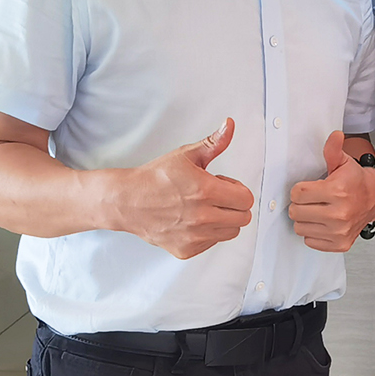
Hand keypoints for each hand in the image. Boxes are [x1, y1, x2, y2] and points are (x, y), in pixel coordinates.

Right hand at [112, 118, 255, 259]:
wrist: (127, 201)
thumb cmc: (155, 178)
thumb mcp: (186, 155)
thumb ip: (214, 142)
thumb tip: (230, 125)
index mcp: (205, 191)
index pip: (246, 199)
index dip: (238, 190)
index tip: (225, 186)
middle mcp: (201, 216)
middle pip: (243, 218)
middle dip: (234, 205)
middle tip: (216, 197)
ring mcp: (193, 236)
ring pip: (231, 232)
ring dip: (223, 220)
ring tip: (204, 208)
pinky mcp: (186, 249)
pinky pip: (212, 243)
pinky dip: (208, 233)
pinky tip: (193, 220)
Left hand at [289, 131, 374, 252]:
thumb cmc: (356, 181)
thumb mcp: (343, 163)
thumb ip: (333, 149)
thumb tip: (335, 136)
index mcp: (337, 191)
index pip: (297, 194)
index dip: (299, 189)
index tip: (308, 188)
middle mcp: (339, 214)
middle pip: (295, 212)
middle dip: (300, 204)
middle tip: (311, 200)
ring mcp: (339, 231)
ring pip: (300, 228)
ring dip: (305, 220)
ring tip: (317, 211)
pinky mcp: (339, 244)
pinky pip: (310, 241)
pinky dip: (313, 233)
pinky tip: (323, 223)